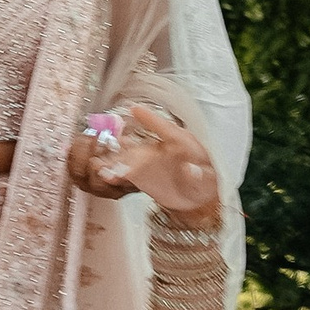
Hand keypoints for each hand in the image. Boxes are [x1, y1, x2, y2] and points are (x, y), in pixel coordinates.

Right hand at [70, 101, 222, 224]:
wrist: (196, 200)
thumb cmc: (204, 184)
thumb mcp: (207, 181)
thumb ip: (200, 175)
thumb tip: (191, 169)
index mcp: (181, 143)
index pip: (166, 128)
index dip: (150, 119)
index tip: (135, 109)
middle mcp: (161, 148)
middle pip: (141, 143)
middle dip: (125, 145)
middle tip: (111, 143)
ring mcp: (149, 161)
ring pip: (129, 158)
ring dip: (115, 160)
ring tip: (101, 164)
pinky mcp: (141, 175)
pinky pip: (125, 173)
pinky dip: (115, 173)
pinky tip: (106, 175)